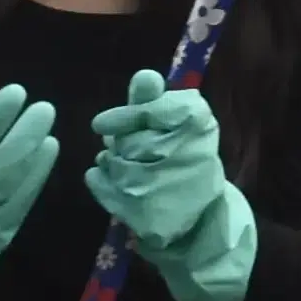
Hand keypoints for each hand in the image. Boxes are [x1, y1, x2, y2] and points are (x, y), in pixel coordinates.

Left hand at [84, 69, 260, 300]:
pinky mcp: (143, 216)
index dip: (129, 116)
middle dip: (123, 142)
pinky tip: (113, 183)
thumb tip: (144, 74)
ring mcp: (161, 189)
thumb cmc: (185, 166)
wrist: (200, 226)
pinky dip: (99, 181)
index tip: (106, 123)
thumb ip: (154, 102)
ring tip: (128, 168)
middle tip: (135, 151)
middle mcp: (185, 157)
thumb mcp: (179, 129)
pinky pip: (101, 185)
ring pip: (111, 160)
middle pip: (127, 137)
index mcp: (199, 126)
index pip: (150, 110)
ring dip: (111, 161)